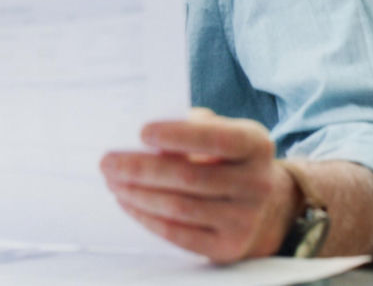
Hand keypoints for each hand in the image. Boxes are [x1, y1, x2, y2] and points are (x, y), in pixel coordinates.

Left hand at [99, 109, 298, 262]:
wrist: (266, 201)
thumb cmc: (225, 154)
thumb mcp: (219, 129)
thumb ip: (188, 125)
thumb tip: (141, 137)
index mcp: (255, 144)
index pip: (216, 139)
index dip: (177, 135)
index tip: (141, 132)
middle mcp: (257, 183)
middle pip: (189, 177)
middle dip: (141, 169)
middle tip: (107, 162)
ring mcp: (246, 219)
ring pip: (179, 208)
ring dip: (137, 194)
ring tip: (112, 181)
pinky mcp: (229, 246)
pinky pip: (179, 234)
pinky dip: (147, 218)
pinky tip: (127, 202)